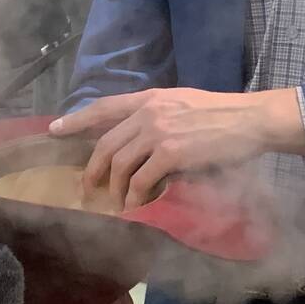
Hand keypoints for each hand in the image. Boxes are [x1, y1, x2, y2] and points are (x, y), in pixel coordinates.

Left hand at [50, 87, 304, 210]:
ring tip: (118, 202)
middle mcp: (149, 112)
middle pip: (107, 143)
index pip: (104, 107)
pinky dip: (135, 196)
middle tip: (87, 188)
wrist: (250, 119)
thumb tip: (138, 142)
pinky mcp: (172, 153)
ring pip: (120, 164)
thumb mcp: (182, 105)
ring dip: (115, 187)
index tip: (54, 130)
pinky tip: (136, 205)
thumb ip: (157, 117)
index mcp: (150, 99)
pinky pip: (141, 179)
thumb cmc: (221, 115)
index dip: (76, 120)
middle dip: (93, 169)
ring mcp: (159, 132)